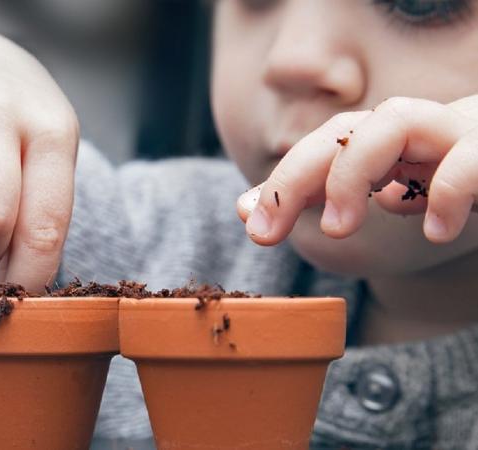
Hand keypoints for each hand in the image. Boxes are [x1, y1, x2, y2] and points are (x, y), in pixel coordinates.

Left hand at [237, 96, 477, 245]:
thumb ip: (324, 199)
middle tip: (268, 231)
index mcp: (387, 140)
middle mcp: (416, 128)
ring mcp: (458, 132)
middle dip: (300, 176)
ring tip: (338, 227)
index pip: (322, 147)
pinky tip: (432, 231)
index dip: (281, 181)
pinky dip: (447, 191)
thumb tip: (249, 207)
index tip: (251, 225)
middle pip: (345, 131)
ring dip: (354, 173)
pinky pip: (471, 159)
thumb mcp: (387, 196)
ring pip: (396, 121)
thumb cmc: (454, 181)